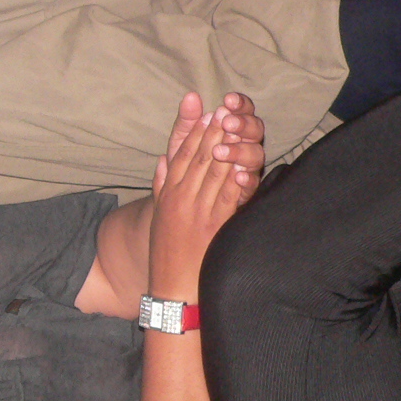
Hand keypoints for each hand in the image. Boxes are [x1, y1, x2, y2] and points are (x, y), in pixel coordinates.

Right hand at [148, 100, 244, 297]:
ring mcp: (196, 212)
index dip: (194, 134)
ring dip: (224, 146)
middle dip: (211, 132)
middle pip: (197, 159)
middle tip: (223, 110)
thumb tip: (163, 159)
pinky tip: (242, 159)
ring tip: (233, 125)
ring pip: (211, 172)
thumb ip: (161, 186)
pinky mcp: (213, 226)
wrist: (171, 290)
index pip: (180, 158)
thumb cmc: (166, 256)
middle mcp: (180, 200)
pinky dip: (234, 175)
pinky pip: (226, 195)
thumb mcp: (158, 218)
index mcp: (167, 197)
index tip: (205, 114)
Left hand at [155, 93, 264, 202]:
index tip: (227, 100)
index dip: (239, 104)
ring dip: (240, 151)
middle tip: (227, 123)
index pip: (243, 111)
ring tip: (220, 152)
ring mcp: (248, 168)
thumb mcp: (181, 144)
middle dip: (242, 124)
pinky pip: (253, 183)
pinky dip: (246, 178)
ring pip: (256, 155)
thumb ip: (187, 122)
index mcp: (233, 130)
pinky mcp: (246, 191)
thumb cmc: (183, 169)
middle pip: (255, 130)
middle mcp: (245, 146)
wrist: (178, 207)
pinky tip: (238, 175)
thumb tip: (190, 96)